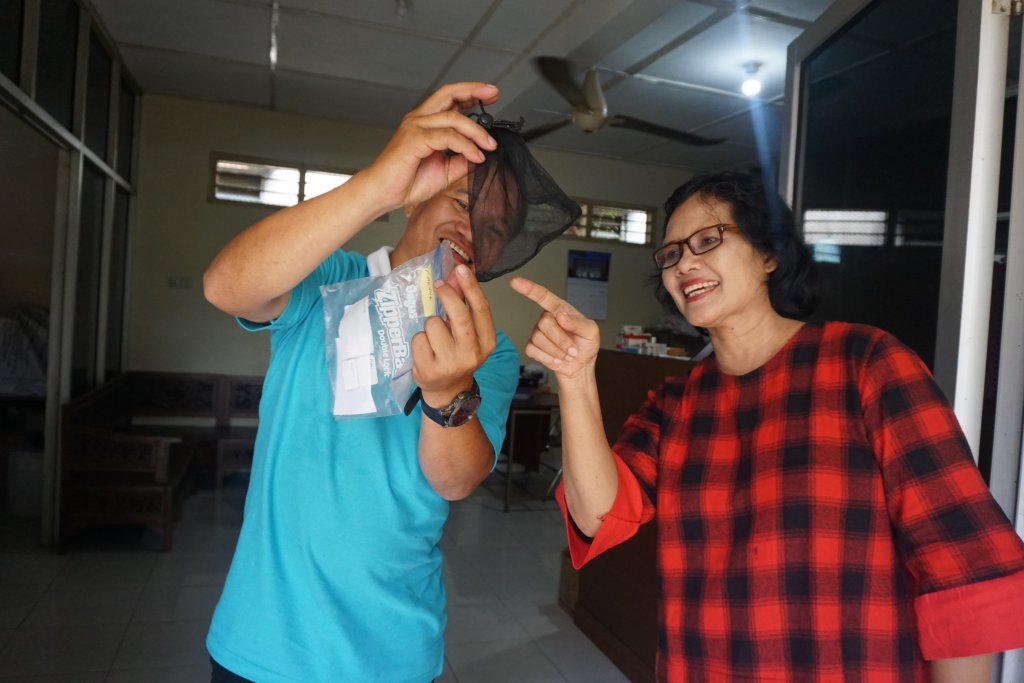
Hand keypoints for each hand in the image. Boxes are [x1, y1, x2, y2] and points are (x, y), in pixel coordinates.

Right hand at [362, 82, 499, 212]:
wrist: (383, 193)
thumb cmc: (406, 181)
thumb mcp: (445, 170)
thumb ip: (462, 160)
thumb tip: (482, 155)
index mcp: (425, 122)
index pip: (449, 99)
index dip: (470, 92)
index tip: (490, 94)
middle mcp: (419, 120)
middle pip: (449, 94)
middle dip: (474, 91)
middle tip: (494, 94)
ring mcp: (415, 127)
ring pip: (453, 118)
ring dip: (476, 132)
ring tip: (489, 146)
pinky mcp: (414, 140)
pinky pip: (447, 137)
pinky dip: (465, 146)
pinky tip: (475, 156)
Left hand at [412, 265, 496, 406]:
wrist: (448, 390)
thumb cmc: (458, 355)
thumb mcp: (468, 334)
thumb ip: (464, 306)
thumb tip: (455, 275)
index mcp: (486, 343)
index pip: (481, 310)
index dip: (471, 287)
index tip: (461, 269)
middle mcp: (471, 354)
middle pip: (459, 316)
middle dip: (447, 295)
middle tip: (438, 284)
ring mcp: (449, 364)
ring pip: (433, 324)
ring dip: (430, 325)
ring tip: (434, 338)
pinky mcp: (429, 370)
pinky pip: (418, 339)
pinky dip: (419, 339)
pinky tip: (425, 350)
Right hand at [509, 277, 599, 380]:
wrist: (580, 365)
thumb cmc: (586, 344)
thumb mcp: (591, 331)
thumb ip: (578, 323)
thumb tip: (561, 315)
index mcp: (560, 309)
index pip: (543, 296)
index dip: (529, 289)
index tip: (515, 282)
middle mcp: (547, 318)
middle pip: (544, 324)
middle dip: (561, 341)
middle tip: (573, 350)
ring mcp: (537, 332)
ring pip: (539, 339)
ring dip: (557, 351)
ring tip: (567, 355)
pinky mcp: (532, 346)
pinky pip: (534, 350)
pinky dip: (549, 358)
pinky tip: (557, 358)